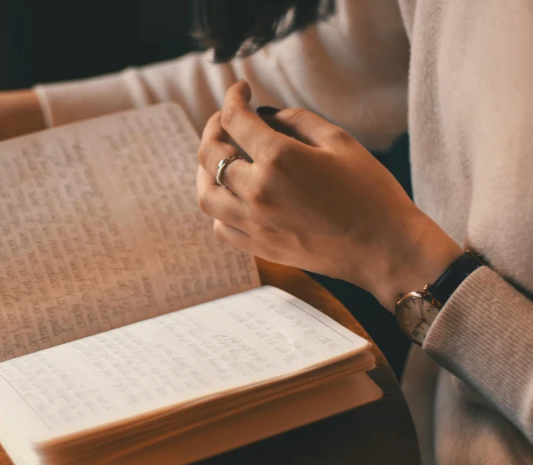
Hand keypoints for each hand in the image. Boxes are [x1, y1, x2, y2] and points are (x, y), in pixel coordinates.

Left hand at [196, 81, 461, 309]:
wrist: (385, 248)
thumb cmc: (370, 191)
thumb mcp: (339, 141)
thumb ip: (295, 120)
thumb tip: (263, 115)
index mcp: (278, 159)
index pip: (236, 119)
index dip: (234, 97)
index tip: (241, 90)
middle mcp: (257, 192)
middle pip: (210, 153)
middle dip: (215, 127)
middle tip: (226, 119)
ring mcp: (254, 223)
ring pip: (206, 193)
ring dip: (205, 169)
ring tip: (220, 157)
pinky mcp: (259, 247)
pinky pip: (220, 226)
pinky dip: (219, 206)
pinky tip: (233, 196)